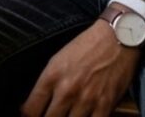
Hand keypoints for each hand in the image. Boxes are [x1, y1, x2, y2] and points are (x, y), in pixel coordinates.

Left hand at [20, 21, 140, 116]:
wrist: (116, 37)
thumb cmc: (87, 45)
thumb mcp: (59, 59)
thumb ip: (49, 82)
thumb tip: (39, 103)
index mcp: (52, 75)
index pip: (31, 109)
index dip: (28, 116)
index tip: (32, 116)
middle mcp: (66, 89)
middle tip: (52, 115)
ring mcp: (86, 99)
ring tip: (68, 115)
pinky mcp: (105, 105)